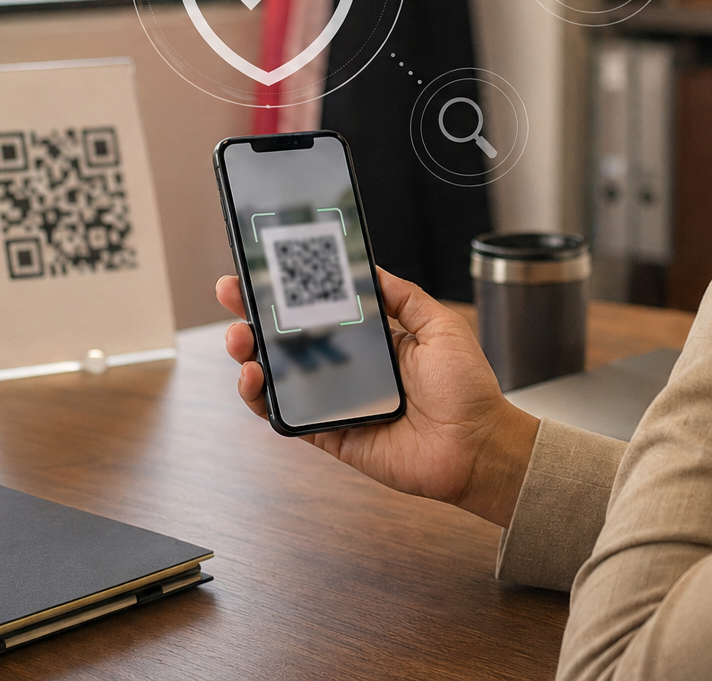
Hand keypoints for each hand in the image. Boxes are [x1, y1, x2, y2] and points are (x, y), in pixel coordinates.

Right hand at [217, 269, 540, 527]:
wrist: (478, 446)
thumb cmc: (468, 390)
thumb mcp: (440, 326)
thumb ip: (403, 297)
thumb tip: (370, 267)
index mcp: (372, 340)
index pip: (320, 308)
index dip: (289, 290)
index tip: (262, 267)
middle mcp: (349, 368)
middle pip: (288, 339)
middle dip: (254, 315)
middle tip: (233, 294)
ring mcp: (336, 402)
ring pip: (278, 377)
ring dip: (250, 355)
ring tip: (241, 338)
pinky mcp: (331, 435)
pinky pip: (286, 418)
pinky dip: (262, 400)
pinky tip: (256, 378)